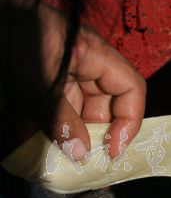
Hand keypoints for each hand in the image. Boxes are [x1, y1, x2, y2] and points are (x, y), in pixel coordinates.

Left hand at [3, 0, 145, 160]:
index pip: (130, 89)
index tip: (112, 150)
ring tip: (56, 161)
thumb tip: (80, 154)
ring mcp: (55, 76)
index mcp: (94, 55)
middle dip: (95, 135)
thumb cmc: (12, 34)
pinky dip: (41, 132)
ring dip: (66, 138)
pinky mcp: (32, 85)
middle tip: (83, 162)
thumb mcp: (39, 78)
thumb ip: (61, 117)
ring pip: (73, 114)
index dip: (129, 120)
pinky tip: (32, 150)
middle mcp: (80, 67)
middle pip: (103, 106)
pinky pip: (46, 113)